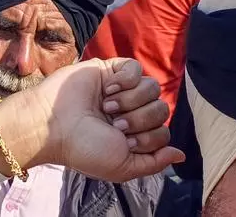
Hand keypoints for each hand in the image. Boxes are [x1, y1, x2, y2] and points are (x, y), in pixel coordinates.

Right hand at [9, 58, 182, 181]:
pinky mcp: (111, 70)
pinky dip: (126, 80)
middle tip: (116, 124)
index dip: (149, 136)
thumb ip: (154, 163)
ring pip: (152, 87)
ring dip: (132, 100)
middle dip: (140, 119)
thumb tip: (180, 154)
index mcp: (134, 135)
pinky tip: (108, 89)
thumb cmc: (85, 148)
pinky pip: (136, 68)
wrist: (55, 125)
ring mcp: (122, 90)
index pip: (163, 131)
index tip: (124, 140)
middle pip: (161, 108)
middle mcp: (130, 112)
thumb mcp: (123, 167)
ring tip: (108, 106)